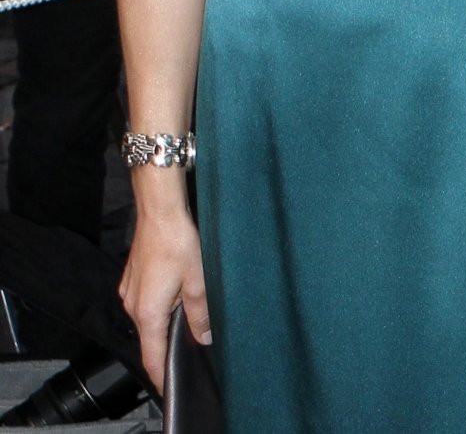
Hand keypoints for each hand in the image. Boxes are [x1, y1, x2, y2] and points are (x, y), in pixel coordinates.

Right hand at [119, 207, 209, 391]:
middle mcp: (132, 306)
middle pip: (149, 339)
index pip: (151, 357)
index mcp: (147, 313)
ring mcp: (129, 291)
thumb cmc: (178, 242)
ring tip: (186, 328)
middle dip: (167, 349)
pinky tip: (176, 300)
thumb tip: (204, 337)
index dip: (162, 375)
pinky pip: (144, 303)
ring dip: (164, 325)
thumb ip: (200, 313)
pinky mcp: (132, 278)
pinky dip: (158, 308)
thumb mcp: (197, 281)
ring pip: (147, 319)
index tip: (172, 388)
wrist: (160, 210)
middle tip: (189, 356)